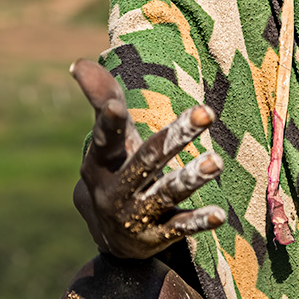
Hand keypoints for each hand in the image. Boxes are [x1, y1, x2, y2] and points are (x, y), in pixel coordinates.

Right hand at [70, 58, 225, 259]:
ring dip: (191, 178)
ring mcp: (134, 215)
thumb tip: (80, 62)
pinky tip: (219, 214)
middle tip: (206, 112)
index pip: (105, 138)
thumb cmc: (117, 169)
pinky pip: (178, 227)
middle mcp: (115, 190)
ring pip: (165, 193)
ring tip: (216, 162)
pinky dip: (198, 221)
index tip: (115, 105)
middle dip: (175, 137)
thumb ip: (101, 100)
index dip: (108, 122)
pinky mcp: (155, 236)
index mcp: (101, 162)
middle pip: (146, 160)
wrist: (111, 236)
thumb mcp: (109, 140)